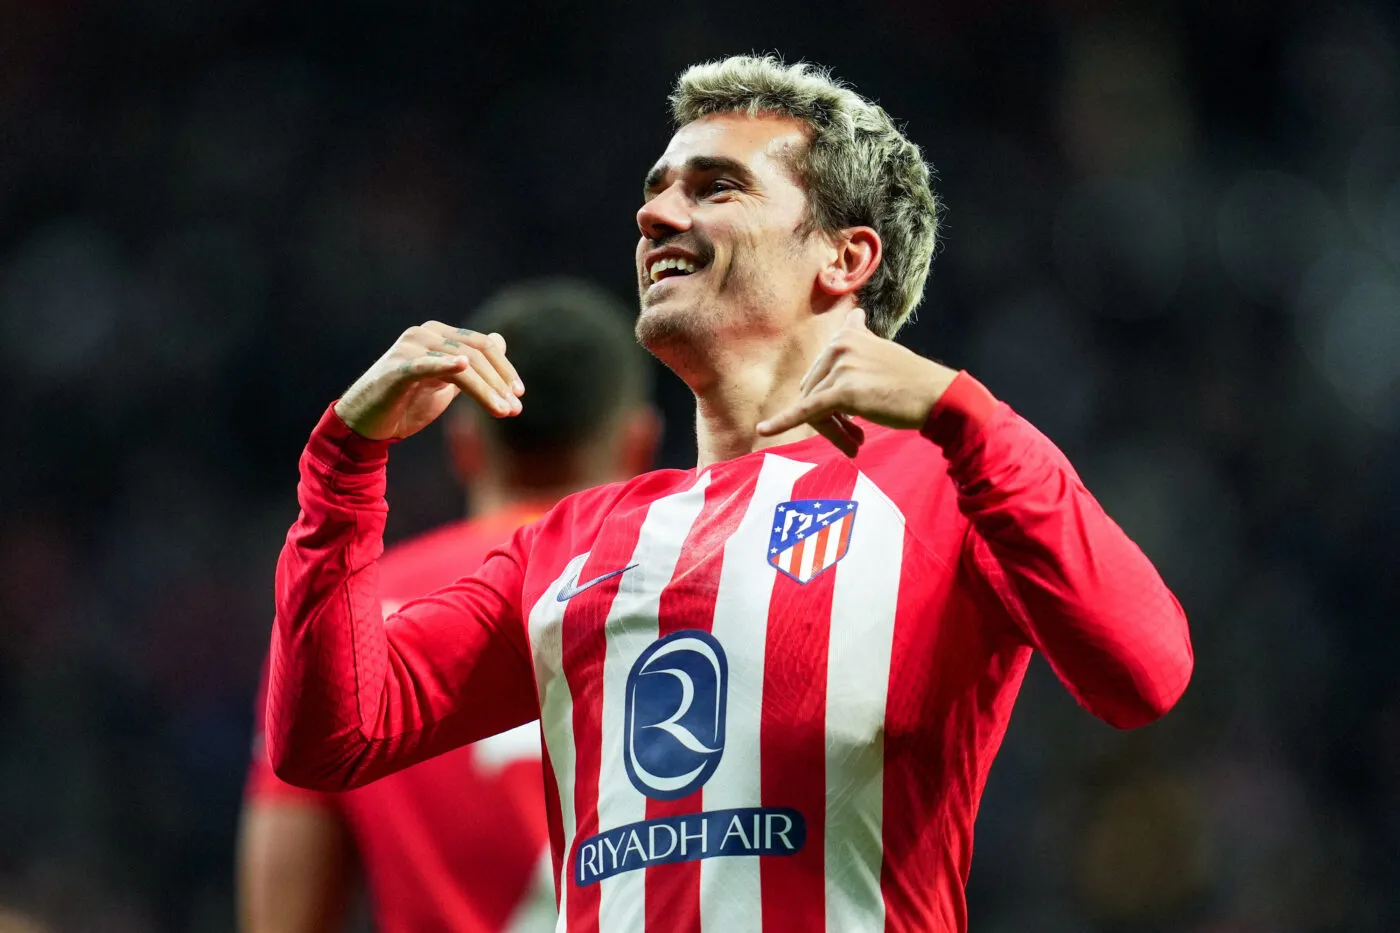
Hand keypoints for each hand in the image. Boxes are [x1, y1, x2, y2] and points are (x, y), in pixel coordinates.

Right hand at [333, 322, 524, 440]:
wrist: (366, 424)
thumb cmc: (406, 403)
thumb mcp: (446, 383)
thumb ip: (471, 366)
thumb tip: (500, 340)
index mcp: (438, 335)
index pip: (482, 345)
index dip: (505, 368)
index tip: (519, 394)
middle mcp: (424, 334)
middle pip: (475, 353)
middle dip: (499, 382)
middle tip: (515, 408)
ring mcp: (409, 348)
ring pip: (460, 364)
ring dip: (485, 390)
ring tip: (503, 411)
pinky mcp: (396, 369)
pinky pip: (425, 366)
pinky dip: (445, 365)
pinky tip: (462, 367)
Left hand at [756, 308, 957, 456]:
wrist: (938, 397)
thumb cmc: (912, 381)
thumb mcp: (881, 350)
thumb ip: (860, 338)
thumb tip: (854, 317)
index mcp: (845, 335)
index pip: (820, 373)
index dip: (830, 400)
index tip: (852, 419)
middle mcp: (839, 345)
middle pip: (813, 391)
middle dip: (831, 420)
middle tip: (855, 440)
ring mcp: (840, 367)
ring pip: (816, 408)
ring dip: (833, 431)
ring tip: (856, 445)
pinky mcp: (842, 392)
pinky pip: (806, 411)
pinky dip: (783, 422)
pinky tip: (764, 430)